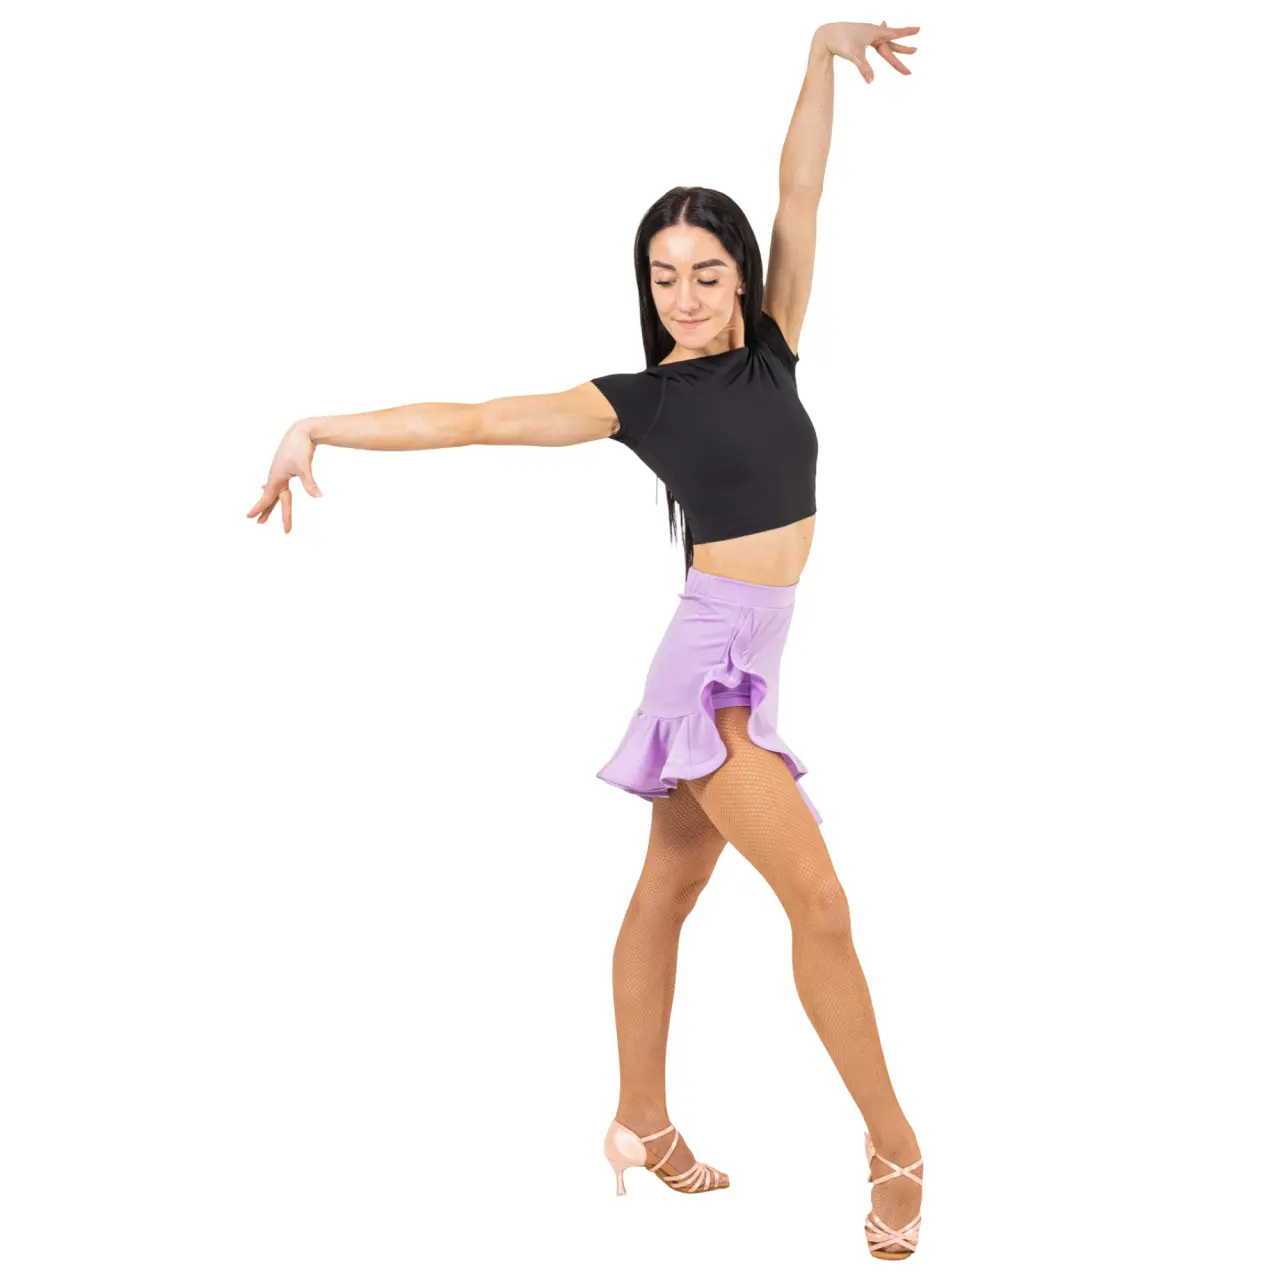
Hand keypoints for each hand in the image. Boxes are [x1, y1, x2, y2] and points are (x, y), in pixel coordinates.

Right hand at [245, 419, 322, 533]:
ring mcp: (279, 471)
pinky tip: (265, 487)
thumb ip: (309, 483)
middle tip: (259, 524)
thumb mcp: (304, 467)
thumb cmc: (300, 447)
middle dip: (267, 512)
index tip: (249, 517)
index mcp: (276, 477)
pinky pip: (276, 483)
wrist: (301, 431)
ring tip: (263, 514)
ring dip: (269, 503)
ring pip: (274, 492)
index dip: (259, 508)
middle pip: (272, 498)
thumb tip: (318, 496)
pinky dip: (272, 489)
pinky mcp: (285, 467)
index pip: (267, 497)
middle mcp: (276, 475)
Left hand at [823, 20, 920, 82]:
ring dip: (895, 46)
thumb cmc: (840, 43)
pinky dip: (882, 36)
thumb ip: (864, 68)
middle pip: (891, 43)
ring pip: (884, 42)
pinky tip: (883, 25)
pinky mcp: (860, 37)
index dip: (907, 33)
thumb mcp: (854, 56)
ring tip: (907, 48)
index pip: (895, 34)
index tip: (919, 28)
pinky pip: (875, 38)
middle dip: (903, 49)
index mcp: (875, 33)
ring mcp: (866, 34)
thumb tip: (871, 81)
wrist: (826, 35)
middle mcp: (873, 32)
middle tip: (915, 51)